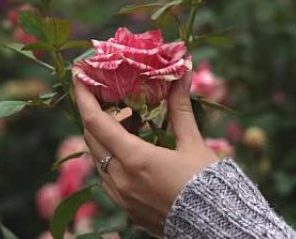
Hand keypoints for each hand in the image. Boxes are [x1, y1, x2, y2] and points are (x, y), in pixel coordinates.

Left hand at [73, 72, 218, 235]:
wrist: (217, 227)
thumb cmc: (208, 184)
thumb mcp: (194, 142)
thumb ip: (180, 108)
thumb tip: (182, 72)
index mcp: (134, 159)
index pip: (95, 121)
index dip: (84, 95)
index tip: (79, 74)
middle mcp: (120, 178)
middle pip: (92, 137)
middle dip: (97, 112)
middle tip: (111, 94)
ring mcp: (121, 196)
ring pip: (99, 157)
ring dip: (108, 135)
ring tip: (134, 120)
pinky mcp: (127, 208)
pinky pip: (108, 176)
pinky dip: (114, 155)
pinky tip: (135, 147)